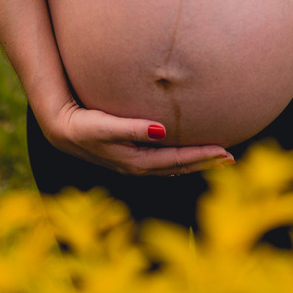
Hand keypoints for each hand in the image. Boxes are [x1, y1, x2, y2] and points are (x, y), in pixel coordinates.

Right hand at [44, 101, 234, 175]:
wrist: (60, 130)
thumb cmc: (81, 125)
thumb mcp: (104, 126)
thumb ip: (131, 128)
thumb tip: (162, 130)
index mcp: (136, 162)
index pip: (178, 160)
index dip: (202, 157)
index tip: (225, 152)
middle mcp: (138, 167)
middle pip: (180, 167)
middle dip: (206, 163)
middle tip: (232, 158)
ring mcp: (134, 164)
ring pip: (173, 167)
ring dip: (195, 162)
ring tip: (217, 158)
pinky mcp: (130, 157)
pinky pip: (163, 162)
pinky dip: (181, 159)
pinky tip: (188, 153)